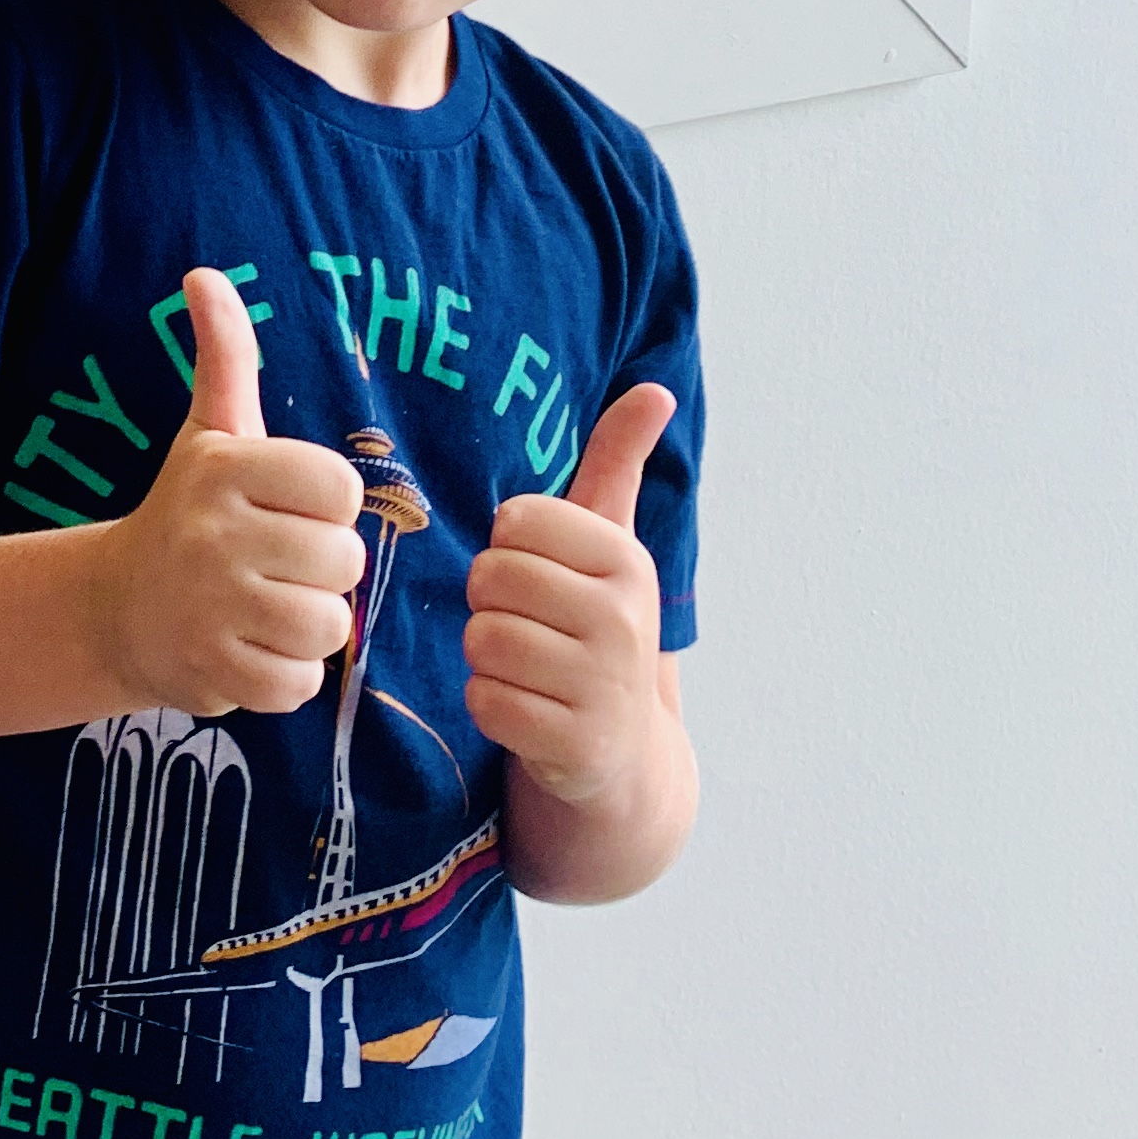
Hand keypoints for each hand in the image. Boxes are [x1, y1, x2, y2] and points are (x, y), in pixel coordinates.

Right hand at [94, 269, 364, 717]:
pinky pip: (301, 684)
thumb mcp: (209, 431)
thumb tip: (204, 273)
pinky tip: (251, 648)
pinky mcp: (214, 672)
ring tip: (269, 608)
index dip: (327, 505)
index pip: (341, 490)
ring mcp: (212, 607)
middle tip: (278, 563)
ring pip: (329, 627)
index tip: (289, 506)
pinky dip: (287, 676)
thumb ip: (223, 356)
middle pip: (344, 562)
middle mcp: (215, 533)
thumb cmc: (189, 511)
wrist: (116, 608)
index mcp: (225, 467)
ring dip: (310, 626)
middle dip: (323, 569)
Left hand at [462, 387, 674, 805]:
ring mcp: (603, 687)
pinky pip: (483, 701)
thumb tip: (656, 388)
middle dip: (490, 603)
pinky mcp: (575, 745)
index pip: (514, 520)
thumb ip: (617, 461)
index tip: (540, 573)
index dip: (508, 547)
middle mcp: (623, 621)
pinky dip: (489, 705)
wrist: (624, 750)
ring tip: (527, 666)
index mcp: (626, 560)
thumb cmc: (597, 623)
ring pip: (481, 640)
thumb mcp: (610, 542)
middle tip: (527, 624)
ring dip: (487, 655)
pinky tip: (525, 708)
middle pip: (489, 578)